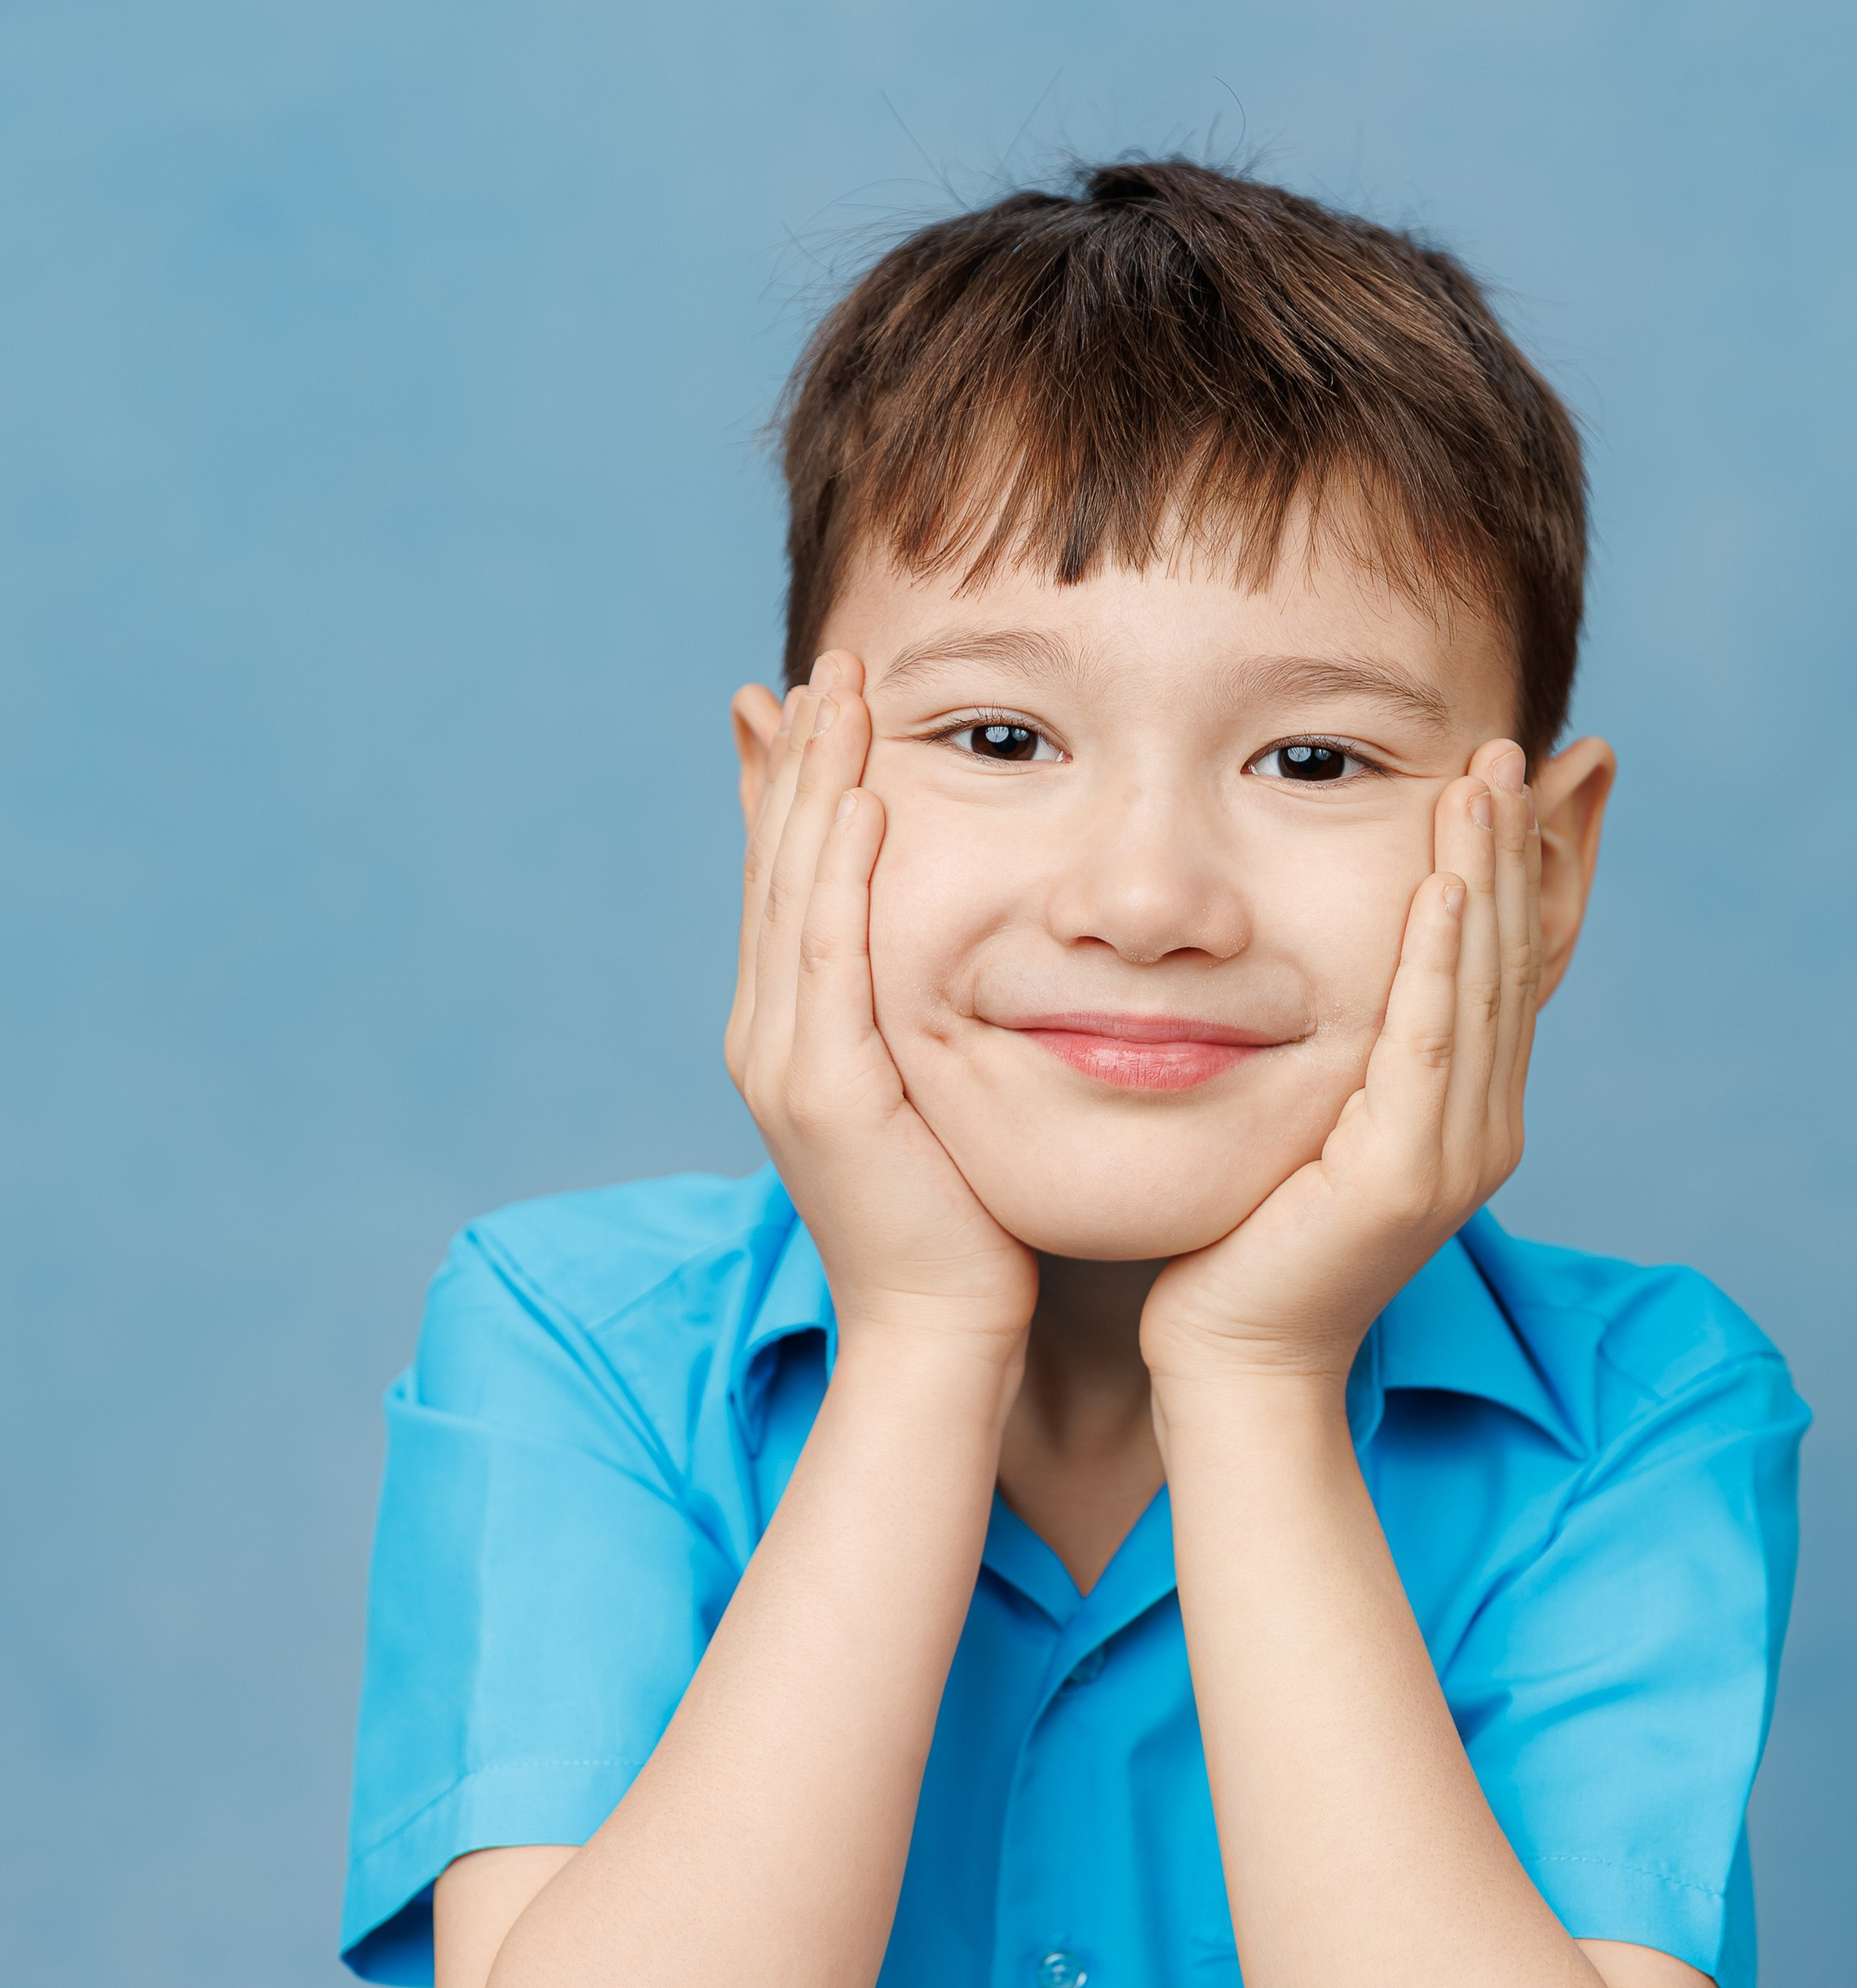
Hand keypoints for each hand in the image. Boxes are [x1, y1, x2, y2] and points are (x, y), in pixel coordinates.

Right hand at [726, 652, 1037, 1363]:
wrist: (941, 1327)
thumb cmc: (959, 1217)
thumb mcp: (932, 1084)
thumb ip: (925, 1009)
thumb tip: (956, 947)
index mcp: (787, 1029)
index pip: (786, 877)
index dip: (793, 782)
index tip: (816, 694)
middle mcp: (767, 1033)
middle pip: (776, 864)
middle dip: (797, 756)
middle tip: (830, 660)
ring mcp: (786, 1059)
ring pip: (792, 891)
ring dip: (813, 784)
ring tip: (840, 693)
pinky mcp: (825, 1089)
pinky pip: (829, 956)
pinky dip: (839, 872)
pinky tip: (861, 802)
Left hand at [1140, 740, 1536, 1386]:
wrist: (1232, 1365)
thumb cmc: (1243, 1246)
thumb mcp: (1303, 1121)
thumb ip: (1334, 1051)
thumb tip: (1316, 970)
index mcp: (1466, 1114)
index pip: (1506, 967)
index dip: (1521, 869)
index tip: (1523, 777)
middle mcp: (1482, 1130)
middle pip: (1511, 961)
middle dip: (1517, 847)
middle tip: (1514, 745)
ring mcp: (1453, 1157)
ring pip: (1479, 987)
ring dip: (1484, 874)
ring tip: (1483, 778)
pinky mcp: (1405, 1179)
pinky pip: (1427, 1044)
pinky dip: (1438, 959)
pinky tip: (1441, 884)